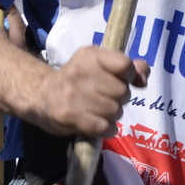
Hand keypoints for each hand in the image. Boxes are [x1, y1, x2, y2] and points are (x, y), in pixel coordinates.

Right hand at [24, 45, 148, 137]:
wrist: (40, 96)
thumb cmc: (78, 80)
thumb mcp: (100, 65)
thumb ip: (127, 67)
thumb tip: (144, 77)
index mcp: (90, 55)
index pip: (124, 65)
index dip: (130, 76)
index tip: (123, 80)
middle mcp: (81, 72)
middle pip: (122, 91)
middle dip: (120, 98)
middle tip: (107, 98)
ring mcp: (73, 95)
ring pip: (115, 111)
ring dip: (113, 114)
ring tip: (100, 110)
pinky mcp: (69, 116)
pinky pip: (103, 127)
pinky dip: (107, 129)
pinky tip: (99, 124)